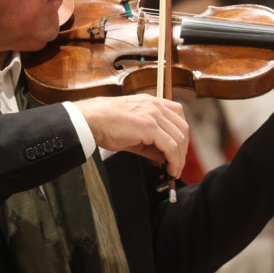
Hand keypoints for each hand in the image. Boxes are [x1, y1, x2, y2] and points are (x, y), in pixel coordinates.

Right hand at [74, 94, 188, 177]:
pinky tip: (171, 169)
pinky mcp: (149, 127)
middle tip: (179, 163)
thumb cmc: (105, 122)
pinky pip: (170, 146)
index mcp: (152, 103)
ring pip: (179, 138)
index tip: (179, 149)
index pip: (178, 116)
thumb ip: (150, 141)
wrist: (90, 119)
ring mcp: (153, 115)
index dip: (182, 135)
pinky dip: (174, 160)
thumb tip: (163, 155)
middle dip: (183, 148)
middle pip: (182, 127)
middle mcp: (155, 106)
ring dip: (180, 157)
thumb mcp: (133, 129)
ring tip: (175, 169)